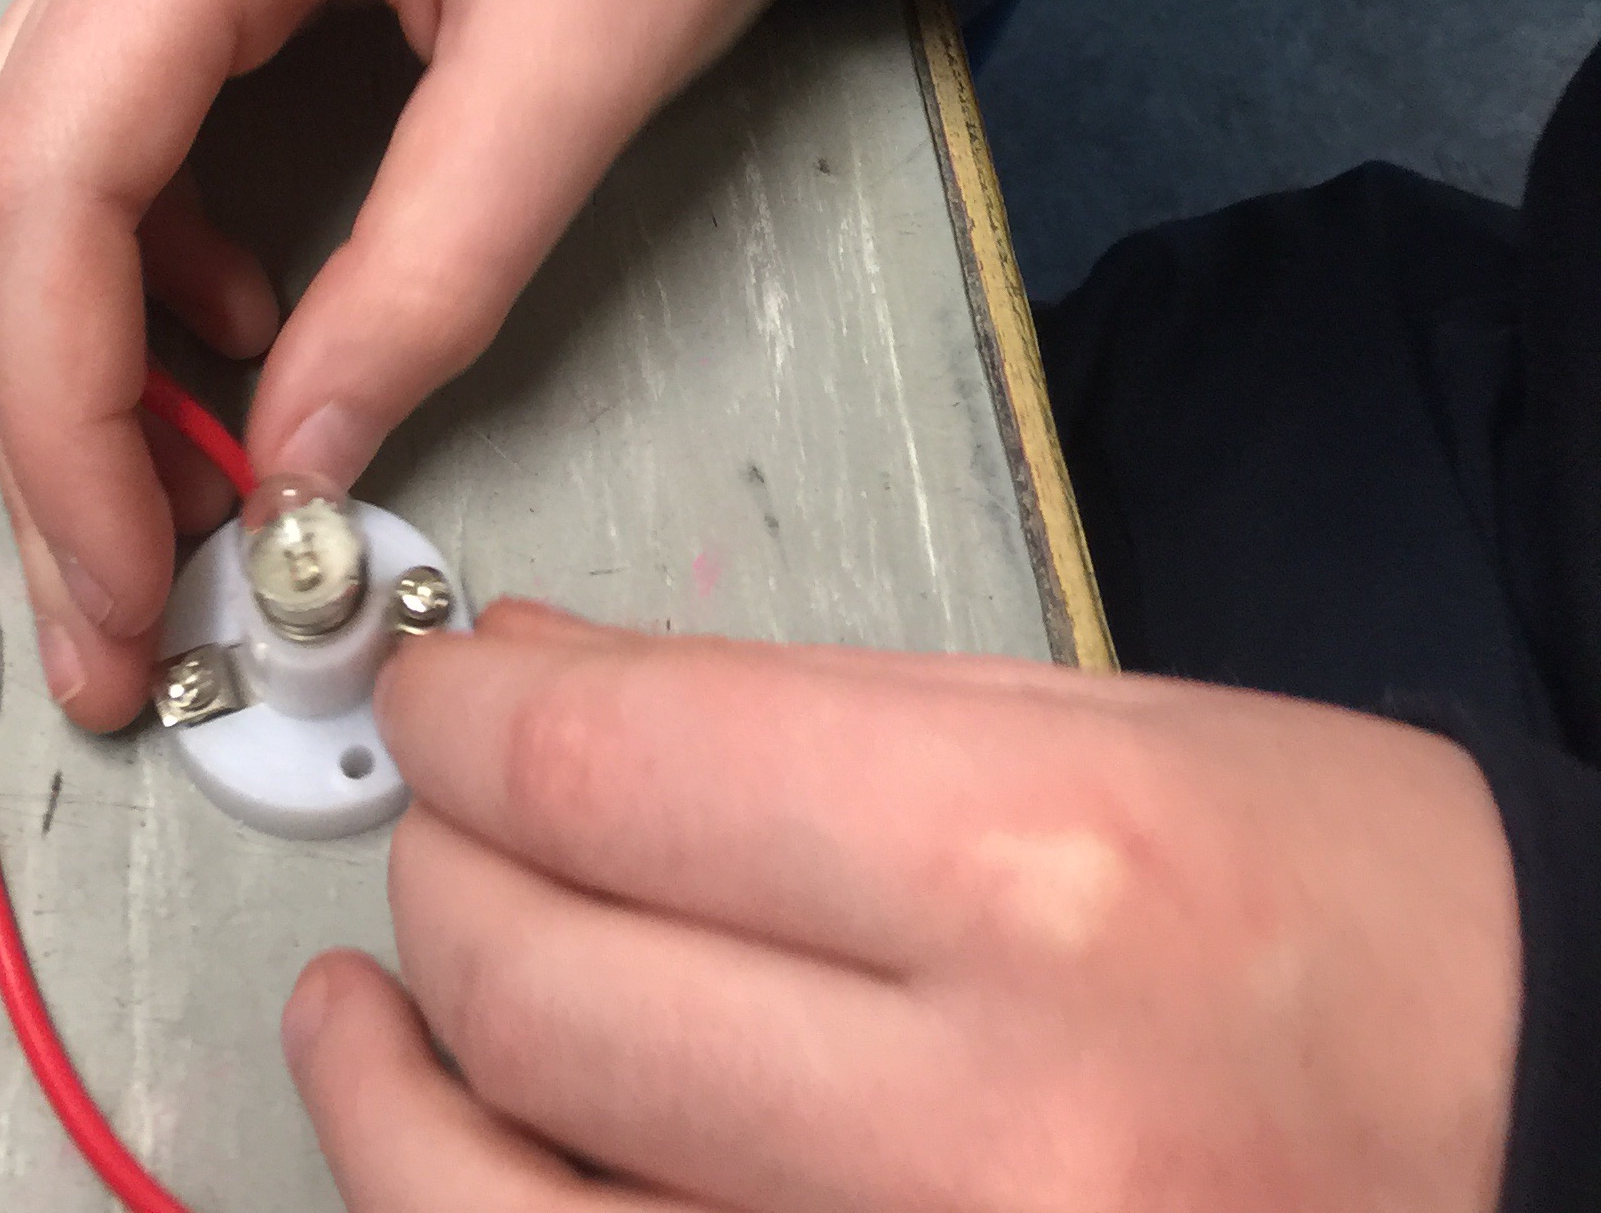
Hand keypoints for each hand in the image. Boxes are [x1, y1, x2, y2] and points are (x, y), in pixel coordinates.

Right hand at [0, 0, 929, 725]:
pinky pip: (126, 112)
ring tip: (181, 513)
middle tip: (119, 623)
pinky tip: (250, 336)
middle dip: (52, 416)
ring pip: (47, 155)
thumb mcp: (582, 65)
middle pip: (13, 177)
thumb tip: (295, 474)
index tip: (133, 590)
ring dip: (92, 347)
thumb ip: (428, 276)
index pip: (48, 176)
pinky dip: (156, 255)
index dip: (63, 411)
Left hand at [285, 603, 1519, 1212]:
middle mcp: (982, 1129)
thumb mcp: (1103, 732)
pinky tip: (474, 1159)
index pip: (608, 778)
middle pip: (544, 994)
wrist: (1546, 1145)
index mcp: (1037, 873)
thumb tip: (540, 687)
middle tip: (425, 817)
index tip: (426, 688)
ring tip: (364, 1002)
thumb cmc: (1358, 929)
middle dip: (433, 873)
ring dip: (398, 1093)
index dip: (464, 719)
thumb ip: (794, 716)